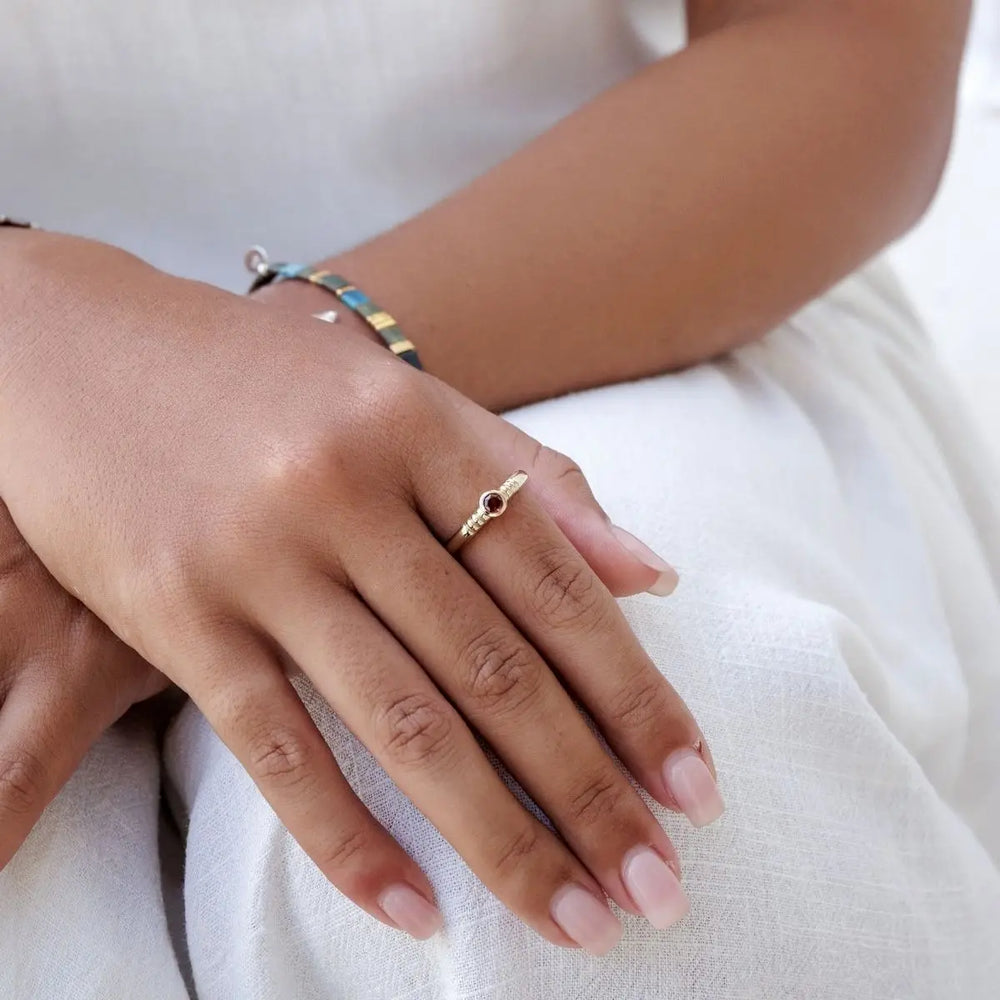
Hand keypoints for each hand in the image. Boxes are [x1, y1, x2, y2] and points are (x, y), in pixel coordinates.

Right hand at [0, 235, 721, 952]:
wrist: (88, 346)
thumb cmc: (271, 381)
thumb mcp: (411, 402)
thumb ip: (532, 483)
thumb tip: (651, 575)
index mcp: (418, 429)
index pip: (557, 585)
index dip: (636, 694)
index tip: (696, 788)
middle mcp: (346, 493)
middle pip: (497, 668)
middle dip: (592, 790)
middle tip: (660, 888)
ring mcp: (258, 558)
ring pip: (403, 724)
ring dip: (500, 838)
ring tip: (575, 919)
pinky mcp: (177, 617)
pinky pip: (275, 748)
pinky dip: (347, 839)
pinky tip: (417, 911)